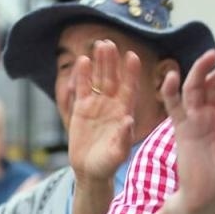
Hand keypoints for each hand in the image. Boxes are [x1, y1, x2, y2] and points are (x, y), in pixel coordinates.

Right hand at [68, 40, 139, 184]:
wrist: (90, 171)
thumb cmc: (108, 164)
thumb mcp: (118, 154)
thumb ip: (123, 138)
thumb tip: (128, 121)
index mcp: (125, 113)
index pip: (130, 88)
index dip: (131, 73)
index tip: (132, 56)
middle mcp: (113, 105)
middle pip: (114, 78)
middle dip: (113, 61)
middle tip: (111, 43)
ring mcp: (97, 104)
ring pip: (99, 79)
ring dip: (100, 62)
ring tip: (100, 44)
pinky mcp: (82, 108)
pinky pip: (82, 88)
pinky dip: (82, 75)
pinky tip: (83, 61)